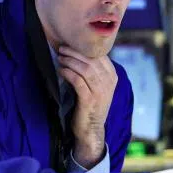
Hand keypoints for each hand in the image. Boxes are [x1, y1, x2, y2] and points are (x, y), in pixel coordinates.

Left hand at [56, 46, 117, 167]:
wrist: (91, 129)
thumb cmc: (91, 105)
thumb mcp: (97, 86)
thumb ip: (93, 71)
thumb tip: (78, 52)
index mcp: (112, 77)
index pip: (101, 56)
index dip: (85, 48)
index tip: (72, 44)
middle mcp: (109, 83)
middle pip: (92, 60)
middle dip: (75, 52)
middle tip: (62, 49)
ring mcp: (100, 92)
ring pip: (85, 69)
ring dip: (70, 61)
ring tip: (60, 58)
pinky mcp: (89, 100)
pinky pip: (78, 81)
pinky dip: (68, 73)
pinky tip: (61, 71)